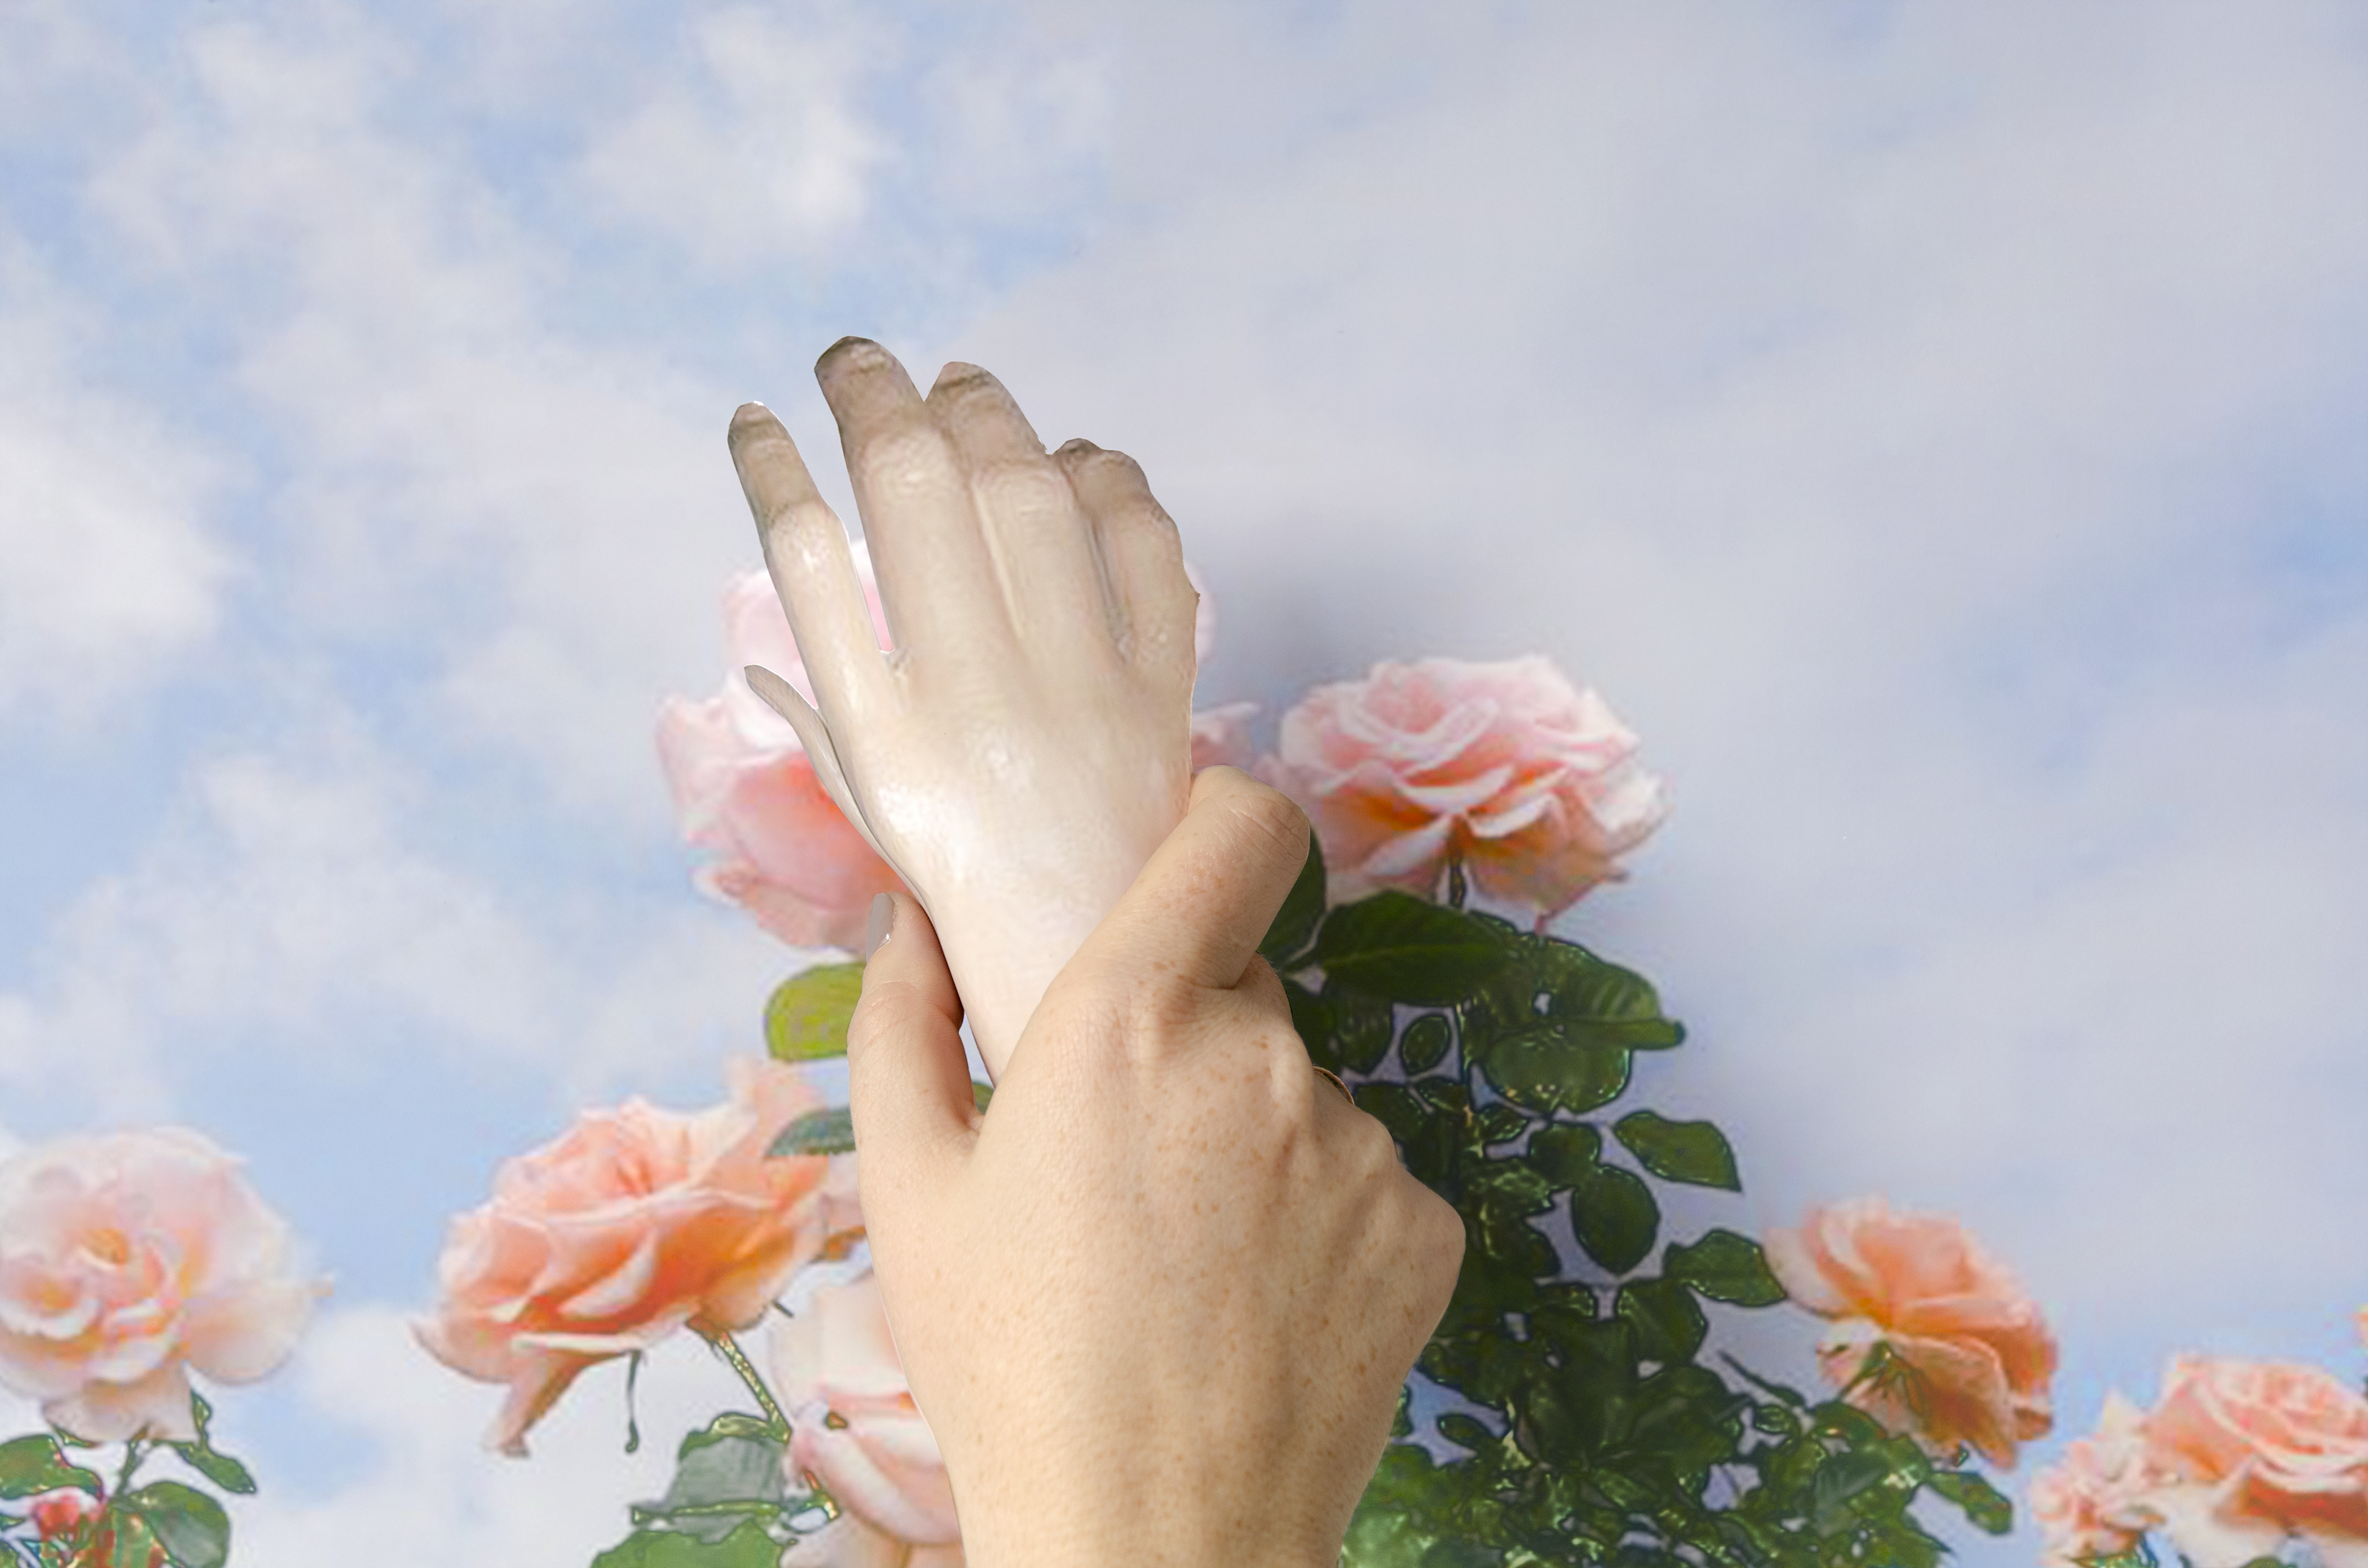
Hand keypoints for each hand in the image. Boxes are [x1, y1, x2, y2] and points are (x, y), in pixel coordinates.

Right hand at [728, 339, 1198, 1079]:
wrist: (1097, 975)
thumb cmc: (969, 901)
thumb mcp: (875, 822)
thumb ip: (823, 728)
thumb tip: (760, 660)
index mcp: (886, 738)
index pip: (809, 563)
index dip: (772, 469)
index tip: (752, 415)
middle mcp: (976, 701)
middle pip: (917, 495)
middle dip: (875, 399)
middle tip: (854, 359)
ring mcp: (1078, 690)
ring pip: (1026, 498)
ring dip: (987, 417)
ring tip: (957, 383)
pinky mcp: (1162, 693)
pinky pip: (1147, 556)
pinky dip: (1114, 489)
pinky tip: (1080, 460)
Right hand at [844, 767, 1468, 1567]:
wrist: (1150, 1544)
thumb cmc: (1009, 1368)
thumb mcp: (909, 1193)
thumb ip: (904, 1022)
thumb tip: (912, 920)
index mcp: (1132, 1016)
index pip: (1237, 824)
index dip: (1217, 811)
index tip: (1185, 843)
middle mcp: (1263, 1056)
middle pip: (1242, 985)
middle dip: (1188, 1038)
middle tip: (1125, 1156)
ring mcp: (1360, 1144)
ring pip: (1299, 1097)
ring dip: (1250, 1143)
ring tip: (1187, 1264)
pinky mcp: (1426, 1229)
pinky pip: (1365, 1183)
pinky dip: (1318, 1223)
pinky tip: (1259, 1308)